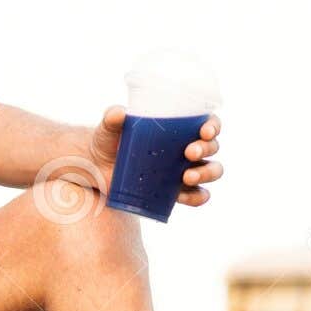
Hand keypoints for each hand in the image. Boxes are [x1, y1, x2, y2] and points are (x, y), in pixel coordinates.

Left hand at [86, 106, 223, 207]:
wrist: (97, 169)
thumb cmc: (108, 142)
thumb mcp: (109, 128)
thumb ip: (112, 118)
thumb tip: (119, 112)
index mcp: (179, 127)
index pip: (207, 123)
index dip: (213, 126)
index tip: (205, 131)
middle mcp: (187, 148)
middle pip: (212, 147)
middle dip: (206, 149)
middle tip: (189, 152)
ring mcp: (185, 170)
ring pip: (212, 171)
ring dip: (206, 173)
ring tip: (187, 177)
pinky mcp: (177, 191)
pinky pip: (198, 196)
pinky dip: (197, 197)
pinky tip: (183, 196)